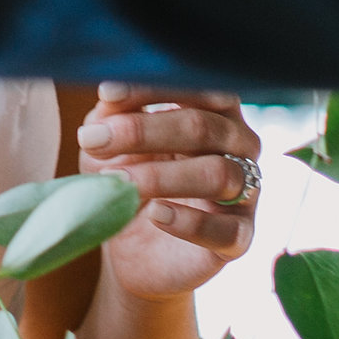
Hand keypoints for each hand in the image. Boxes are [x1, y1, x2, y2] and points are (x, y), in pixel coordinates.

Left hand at [76, 84, 261, 304]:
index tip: (106, 93)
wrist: (136, 251)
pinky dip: (190, 222)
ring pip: (218, 174)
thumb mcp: (113, 145)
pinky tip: (155, 214)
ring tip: (118, 181)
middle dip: (143, 131)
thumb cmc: (130, 179)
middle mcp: (240, 145)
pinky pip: (226, 230)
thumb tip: (109, 98)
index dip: (152, 89)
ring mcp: (245, 192)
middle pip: (203, 127)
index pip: (197, 88)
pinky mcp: (239, 238)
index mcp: (215, 111)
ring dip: (161, 176)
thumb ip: (113, 119)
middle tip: (92, 140)